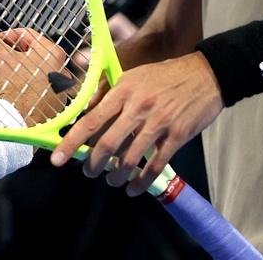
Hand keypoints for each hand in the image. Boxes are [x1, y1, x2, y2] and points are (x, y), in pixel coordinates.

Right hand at [0, 10, 71, 125]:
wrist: (17, 129)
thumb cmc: (12, 93)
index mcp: (52, 53)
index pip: (23, 34)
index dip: (0, 37)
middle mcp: (59, 70)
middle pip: (23, 53)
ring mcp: (55, 90)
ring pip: (24, 72)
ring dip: (2, 71)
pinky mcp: (49, 107)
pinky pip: (28, 90)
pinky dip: (12, 87)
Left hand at [50, 51, 222, 196]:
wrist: (205, 74)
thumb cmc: (165, 76)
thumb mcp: (134, 76)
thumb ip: (110, 94)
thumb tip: (86, 113)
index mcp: (124, 90)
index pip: (91, 120)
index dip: (71, 142)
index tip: (56, 159)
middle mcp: (139, 106)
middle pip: (107, 145)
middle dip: (93, 165)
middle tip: (89, 172)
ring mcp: (159, 122)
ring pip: (129, 159)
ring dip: (116, 176)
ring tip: (112, 180)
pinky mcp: (177, 136)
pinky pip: (154, 166)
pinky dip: (141, 182)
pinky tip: (134, 188)